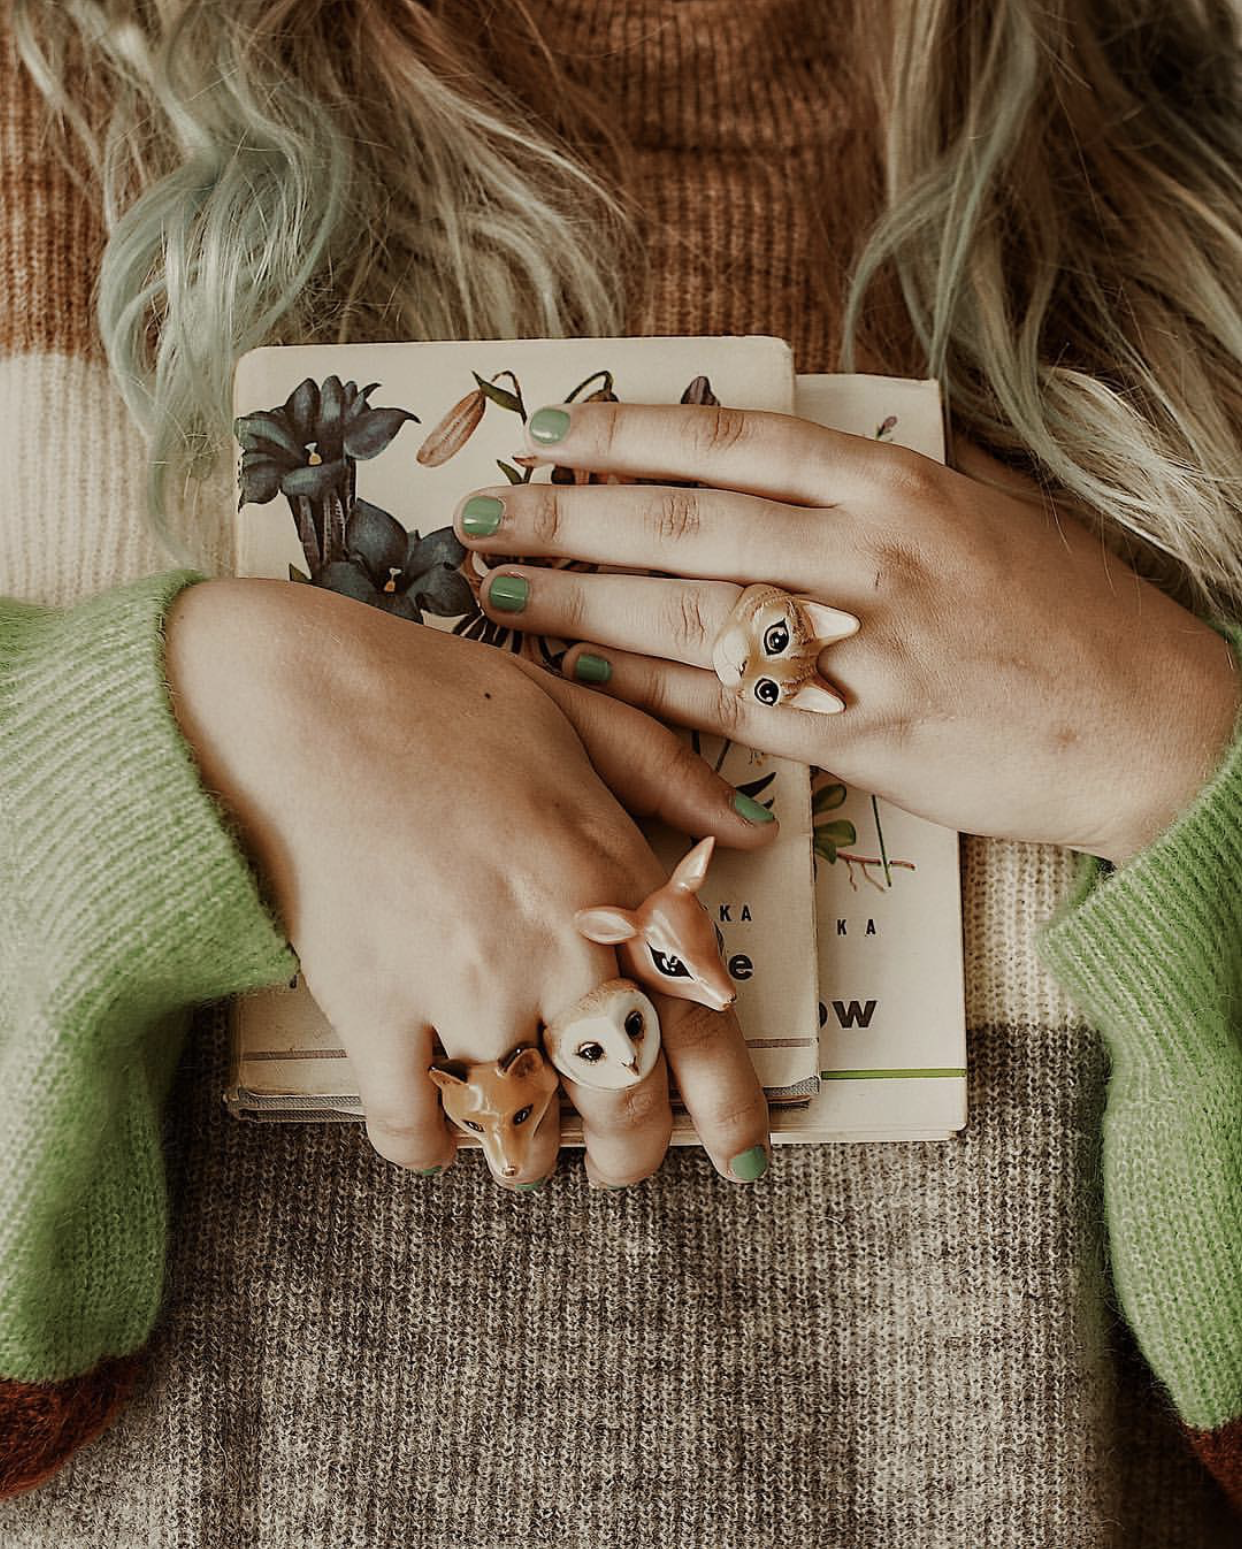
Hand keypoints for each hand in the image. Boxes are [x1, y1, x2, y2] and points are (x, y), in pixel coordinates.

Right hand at [163, 577, 777, 1187]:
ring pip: (520, 1131)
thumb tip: (750, 829)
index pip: (702, 1026)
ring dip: (528, 1152)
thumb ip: (670, 776)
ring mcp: (462, 988)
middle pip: (621, 1103)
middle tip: (618, 1153)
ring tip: (521, 1133)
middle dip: (630, 1150)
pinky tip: (435, 1128)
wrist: (299, 700)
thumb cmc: (438, 699)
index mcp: (613, 880)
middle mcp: (555, 950)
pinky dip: (428, 1146)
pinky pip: (411, 1126)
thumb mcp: (577, 713)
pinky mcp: (371, 1010)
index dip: (731, 1111)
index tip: (740, 1159)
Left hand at [453, 403, 1241, 865]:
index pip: (736, 443)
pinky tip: (581, 679)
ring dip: (581, 602)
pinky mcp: (858, 735)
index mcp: (897, 487)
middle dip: (571, 516)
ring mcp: (861, 645)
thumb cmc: (1068, 618)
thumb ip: (879, 491)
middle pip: (686, 522)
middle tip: (487, 513)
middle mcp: (869, 552)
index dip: (633, 433)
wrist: (1148, 724)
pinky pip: (727, 708)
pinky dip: (646, 693)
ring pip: (688, 613)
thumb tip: (782, 468)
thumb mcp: (986, 515)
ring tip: (499, 592)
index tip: (556, 432)